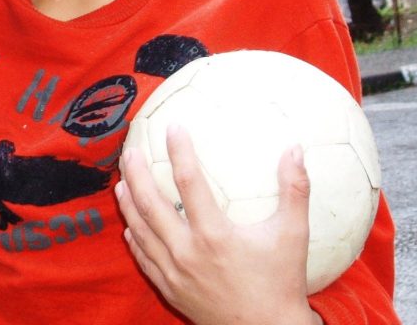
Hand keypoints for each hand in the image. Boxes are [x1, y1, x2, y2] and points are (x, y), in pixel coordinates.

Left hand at [115, 125, 321, 324]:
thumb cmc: (282, 283)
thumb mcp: (294, 235)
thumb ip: (294, 190)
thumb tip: (295, 149)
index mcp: (214, 234)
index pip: (188, 181)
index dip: (179, 151)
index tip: (173, 128)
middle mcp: (187, 251)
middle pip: (150, 203)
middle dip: (136, 173)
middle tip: (130, 150)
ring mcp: (174, 272)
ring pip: (140, 230)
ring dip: (127, 203)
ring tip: (120, 181)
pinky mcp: (169, 289)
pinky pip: (144, 258)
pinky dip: (135, 238)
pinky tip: (130, 225)